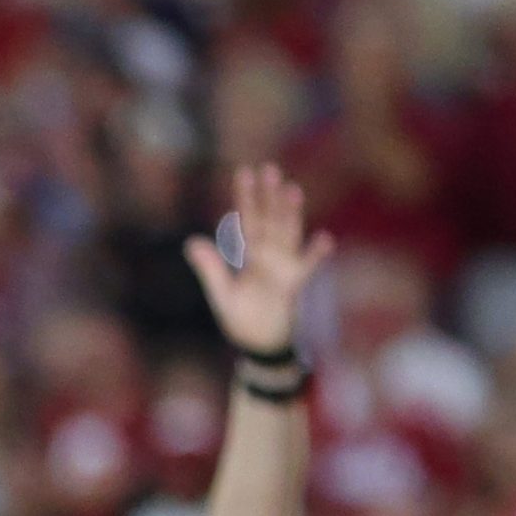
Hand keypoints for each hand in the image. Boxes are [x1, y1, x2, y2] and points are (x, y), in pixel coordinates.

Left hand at [184, 164, 334, 356]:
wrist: (260, 346)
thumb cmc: (242, 319)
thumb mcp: (221, 295)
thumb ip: (210, 269)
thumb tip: (191, 242)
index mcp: (249, 256)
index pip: (246, 221)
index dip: (245, 198)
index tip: (244, 173)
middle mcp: (268, 256)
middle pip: (269, 220)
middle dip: (269, 196)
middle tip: (269, 169)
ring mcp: (284, 267)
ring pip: (288, 234)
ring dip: (290, 213)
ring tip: (292, 190)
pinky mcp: (295, 284)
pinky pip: (308, 266)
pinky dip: (316, 253)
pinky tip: (324, 238)